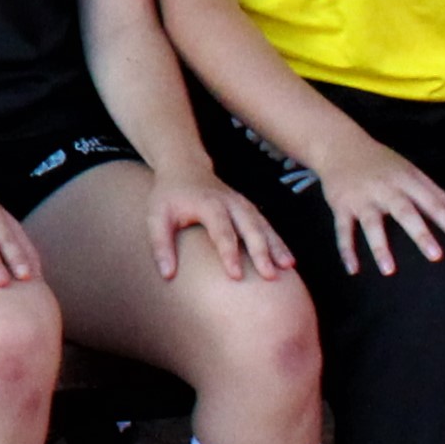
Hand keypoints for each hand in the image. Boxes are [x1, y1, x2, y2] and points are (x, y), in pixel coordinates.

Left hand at [143, 161, 292, 283]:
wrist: (185, 167)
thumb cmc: (168, 196)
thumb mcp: (156, 216)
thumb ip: (160, 245)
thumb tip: (167, 275)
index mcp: (208, 204)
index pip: (221, 231)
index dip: (229, 253)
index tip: (235, 276)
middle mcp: (230, 203)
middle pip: (250, 228)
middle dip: (261, 252)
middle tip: (269, 276)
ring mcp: (243, 204)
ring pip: (264, 226)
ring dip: (276, 247)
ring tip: (287, 268)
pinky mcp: (249, 209)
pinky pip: (267, 226)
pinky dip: (279, 243)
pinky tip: (288, 262)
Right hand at [305, 136, 444, 276]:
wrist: (339, 145)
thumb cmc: (381, 163)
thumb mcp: (410, 170)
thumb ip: (433, 192)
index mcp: (407, 180)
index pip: (435, 204)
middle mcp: (386, 189)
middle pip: (405, 212)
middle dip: (420, 234)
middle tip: (436, 256)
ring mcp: (361, 198)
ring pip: (371, 224)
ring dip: (379, 247)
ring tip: (388, 271)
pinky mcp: (340, 205)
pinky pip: (342, 230)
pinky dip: (346, 250)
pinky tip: (353, 270)